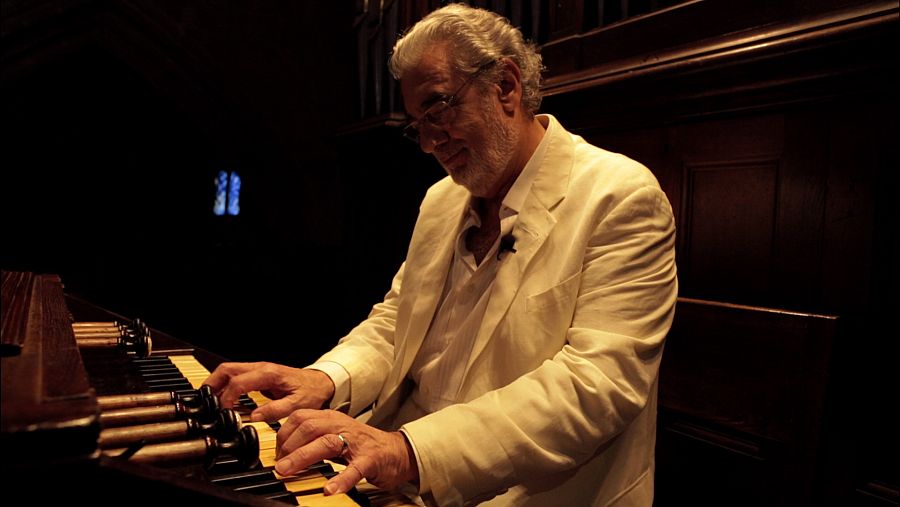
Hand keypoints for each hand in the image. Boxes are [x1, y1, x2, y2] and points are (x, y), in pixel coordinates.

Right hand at [203, 362, 334, 421]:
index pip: (238, 382)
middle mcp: (261, 368)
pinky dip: (226, 385)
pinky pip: (236, 376)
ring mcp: (258, 369)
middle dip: (213, 383)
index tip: (224, 410)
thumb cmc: (310, 391)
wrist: (319, 382)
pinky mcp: (258, 374)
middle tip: (206, 401)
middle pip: (227, 369)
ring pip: (229, 370)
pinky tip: (224, 398)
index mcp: (268, 374)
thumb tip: (255, 417)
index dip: (227, 396)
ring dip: (217, 383)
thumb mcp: (298, 404)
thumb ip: (276, 410)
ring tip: (211, 401)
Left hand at [274, 409, 418, 494]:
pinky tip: (330, 489)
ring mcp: (356, 442)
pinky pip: (354, 469)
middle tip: (278, 466)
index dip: (283, 435)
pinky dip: (341, 479)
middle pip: (309, 427)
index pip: (300, 417)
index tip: (275, 453)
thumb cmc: (363, 446)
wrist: (398, 452)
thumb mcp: (335, 435)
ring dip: (303, 457)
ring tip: (288, 471)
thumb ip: (313, 439)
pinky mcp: (370, 460)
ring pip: (326, 443)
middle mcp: (342, 426)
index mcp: (331, 419)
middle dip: (288, 446)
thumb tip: (284, 451)